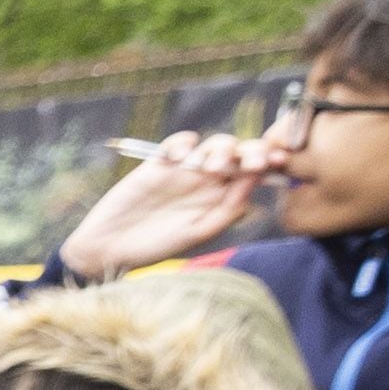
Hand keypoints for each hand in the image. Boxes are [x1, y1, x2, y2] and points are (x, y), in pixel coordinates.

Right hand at [51, 127, 285, 280]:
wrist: (110, 248)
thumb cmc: (156, 247)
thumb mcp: (198, 233)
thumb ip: (228, 209)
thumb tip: (256, 180)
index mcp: (221, 198)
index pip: (253, 171)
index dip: (269, 160)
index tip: (278, 161)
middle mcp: (207, 182)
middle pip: (238, 152)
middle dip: (249, 149)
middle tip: (249, 162)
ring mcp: (183, 171)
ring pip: (213, 144)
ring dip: (218, 150)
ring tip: (209, 169)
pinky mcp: (158, 163)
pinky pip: (178, 142)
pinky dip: (184, 142)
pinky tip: (181, 156)